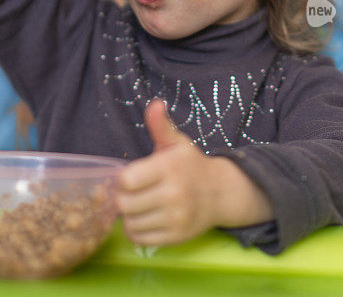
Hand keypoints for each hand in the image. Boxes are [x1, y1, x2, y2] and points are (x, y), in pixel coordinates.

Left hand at [118, 99, 271, 245]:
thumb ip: (161, 125)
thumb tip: (155, 104)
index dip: (121, 179)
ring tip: (137, 206)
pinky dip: (135, 231)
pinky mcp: (176, 236)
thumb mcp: (177, 143)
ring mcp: (176, 218)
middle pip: (124, 204)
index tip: (128, 176)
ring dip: (128, 216)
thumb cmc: (191, 165)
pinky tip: (143, 219)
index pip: (127, 180)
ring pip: (130, 223)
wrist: (221, 193)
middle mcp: (174, 194)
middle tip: (129, 193)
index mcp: (169, 168)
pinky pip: (140, 239)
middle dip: (122, 198)